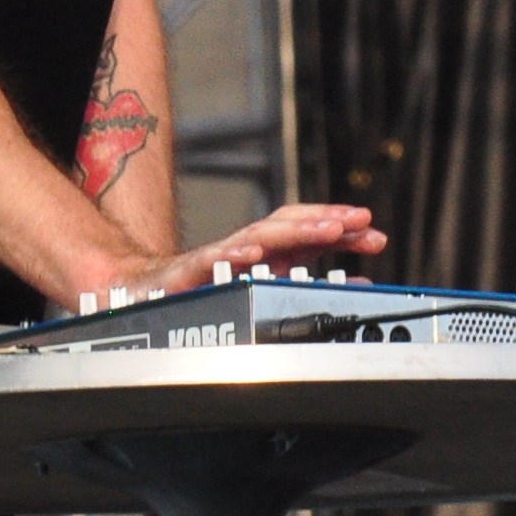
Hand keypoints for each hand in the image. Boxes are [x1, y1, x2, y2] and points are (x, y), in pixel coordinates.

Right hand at [115, 201, 389, 300]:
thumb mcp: (266, 288)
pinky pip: (213, 260)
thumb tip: (361, 285)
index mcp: (267, 253)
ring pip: (259, 236)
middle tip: (358, 221)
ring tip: (327, 230)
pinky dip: (234, 253)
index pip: (308, 230)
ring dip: (296, 231)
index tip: (373, 232)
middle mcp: (246, 248)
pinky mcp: (189, 271)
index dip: (341, 227)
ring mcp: (219, 257)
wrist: (141, 295)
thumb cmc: (203, 289)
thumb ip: (312, 283)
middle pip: (288, 224)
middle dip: (325, 220)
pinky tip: (255, 253)